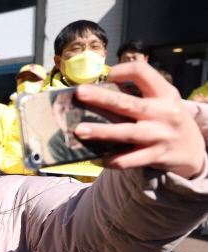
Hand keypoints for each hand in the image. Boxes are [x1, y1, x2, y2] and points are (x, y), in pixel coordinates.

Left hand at [73, 62, 206, 178]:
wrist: (193, 150)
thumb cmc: (168, 120)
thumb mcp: (163, 101)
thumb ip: (139, 96)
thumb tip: (99, 91)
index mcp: (164, 93)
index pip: (142, 72)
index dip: (123, 70)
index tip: (108, 76)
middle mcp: (163, 112)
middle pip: (127, 103)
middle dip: (101, 97)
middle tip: (80, 93)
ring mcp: (160, 135)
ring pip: (126, 133)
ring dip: (101, 131)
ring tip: (79, 130)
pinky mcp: (156, 156)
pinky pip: (130, 160)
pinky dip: (113, 160)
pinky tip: (99, 158)